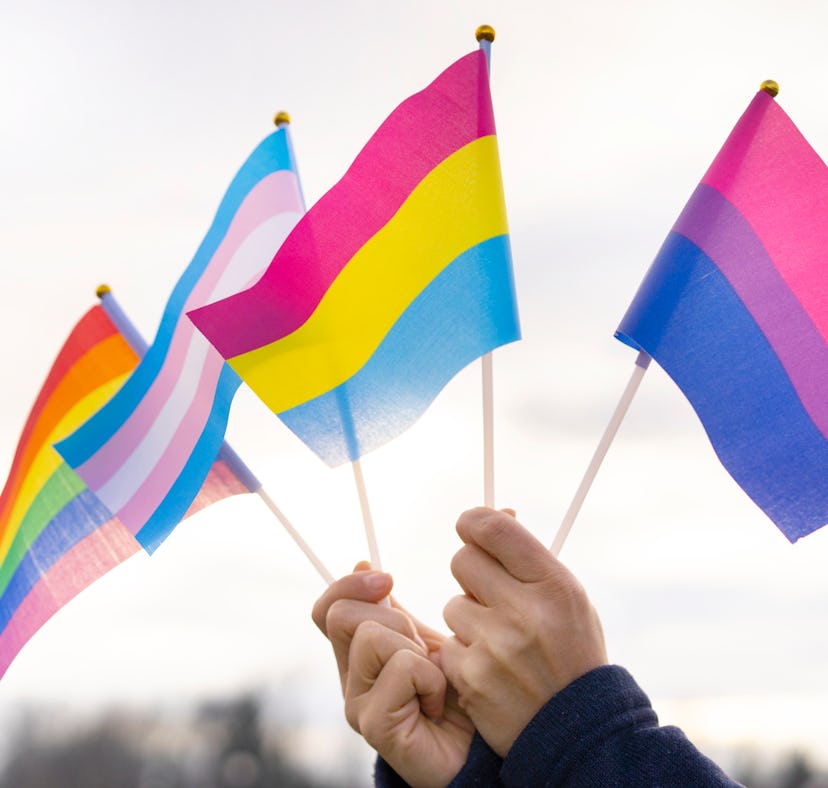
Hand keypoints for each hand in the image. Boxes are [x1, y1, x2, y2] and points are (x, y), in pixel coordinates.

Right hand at [312, 564, 473, 784]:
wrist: (481, 749)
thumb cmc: (457, 695)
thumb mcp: (424, 641)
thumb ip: (393, 611)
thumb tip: (363, 565)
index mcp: (357, 657)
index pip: (328, 609)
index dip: (349, 585)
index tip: (387, 579)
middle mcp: (350, 680)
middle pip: (342, 614)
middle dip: (393, 616)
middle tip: (422, 649)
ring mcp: (357, 705)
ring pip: (370, 635)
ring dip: (416, 649)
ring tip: (433, 679)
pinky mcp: (374, 725)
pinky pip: (401, 667)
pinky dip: (431, 678)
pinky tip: (437, 702)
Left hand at [440, 508, 607, 756]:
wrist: (577, 733)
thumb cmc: (571, 653)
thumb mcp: (568, 598)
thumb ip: (529, 558)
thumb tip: (494, 510)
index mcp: (553, 585)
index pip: (495, 528)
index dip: (474, 521)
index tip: (469, 526)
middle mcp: (524, 611)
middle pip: (463, 560)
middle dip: (471, 573)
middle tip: (490, 591)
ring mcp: (494, 646)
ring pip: (452, 605)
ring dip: (468, 619)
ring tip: (500, 642)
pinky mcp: (470, 677)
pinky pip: (448, 645)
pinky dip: (464, 655)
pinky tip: (491, 670)